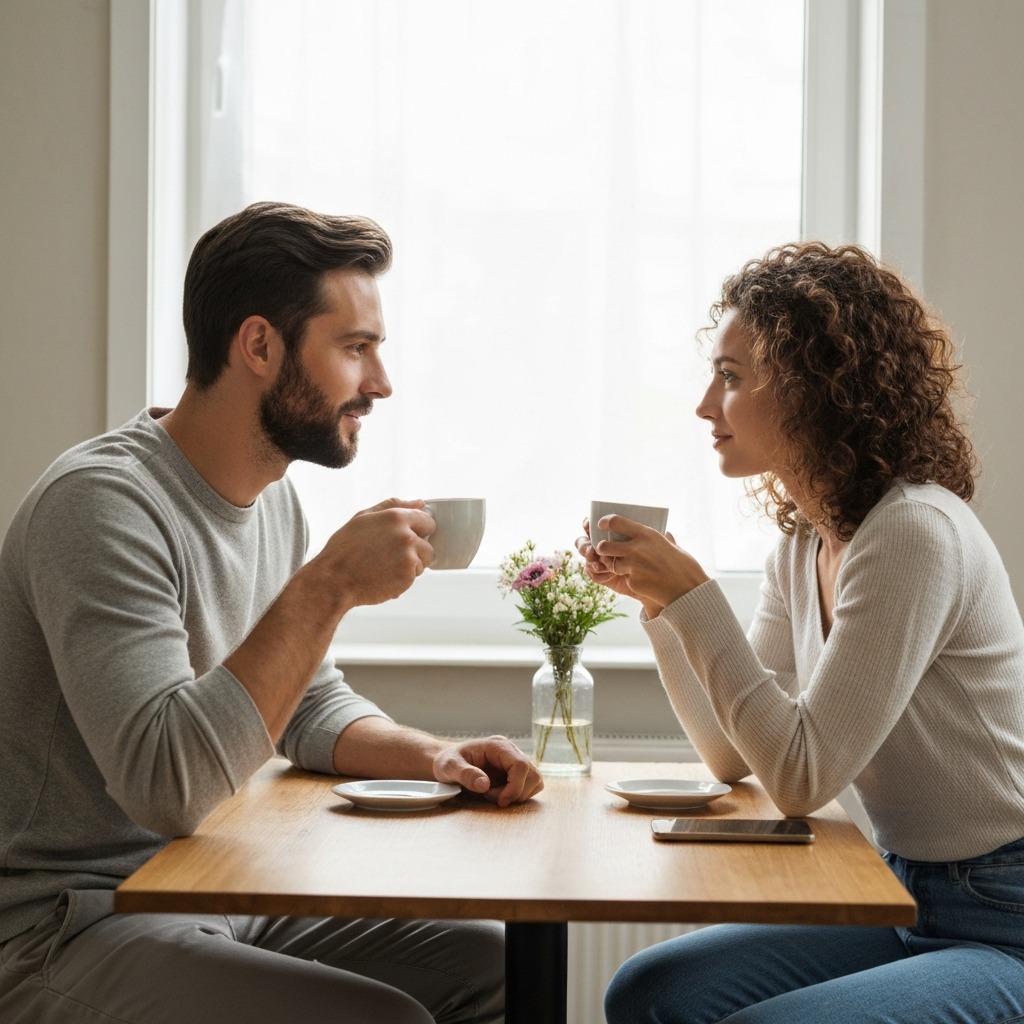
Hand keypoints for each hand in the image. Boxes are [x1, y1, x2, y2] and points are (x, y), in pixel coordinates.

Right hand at [313, 498, 433, 611]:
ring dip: (410, 566)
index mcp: (396, 517)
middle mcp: (405, 535)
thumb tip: (419, 503)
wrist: (333, 581)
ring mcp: (408, 556)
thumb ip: (394, 506)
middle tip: (391, 555)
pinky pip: (414, 577)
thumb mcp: (363, 518)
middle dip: (415, 550)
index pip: (427, 521)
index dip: (418, 530)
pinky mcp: (407, 576)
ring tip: (385, 566)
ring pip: (423, 561)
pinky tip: (384, 576)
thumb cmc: (344, 550)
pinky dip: (403, 579)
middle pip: (429, 543)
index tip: (406, 537)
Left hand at [432, 736, 543, 806]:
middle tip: (491, 797)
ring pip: (535, 780)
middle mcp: (510, 751)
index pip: (521, 764)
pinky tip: (499, 795)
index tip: (500, 801)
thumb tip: (484, 785)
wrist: (446, 763)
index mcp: (497, 746)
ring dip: (518, 794)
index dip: (515, 786)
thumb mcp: (449, 767)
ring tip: (494, 795)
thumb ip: (465, 774)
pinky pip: (530, 786)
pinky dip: (518, 795)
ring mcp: (514, 762)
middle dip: (515, 792)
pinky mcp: (515, 773)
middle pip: (532, 773)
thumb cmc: (447, 762)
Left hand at [578, 514, 709, 616]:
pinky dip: (630, 578)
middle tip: (603, 548)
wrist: (688, 589)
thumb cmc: (684, 566)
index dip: (605, 522)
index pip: (615, 521)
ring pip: (611, 564)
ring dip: (614, 565)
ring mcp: (632, 566)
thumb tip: (666, 533)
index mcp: (646, 534)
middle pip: (604, 545)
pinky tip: (643, 579)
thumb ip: (662, 540)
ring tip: (624, 565)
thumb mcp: (673, 546)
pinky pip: (624, 578)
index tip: (601, 524)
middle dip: (601, 548)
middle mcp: (636, 548)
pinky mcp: (632, 581)